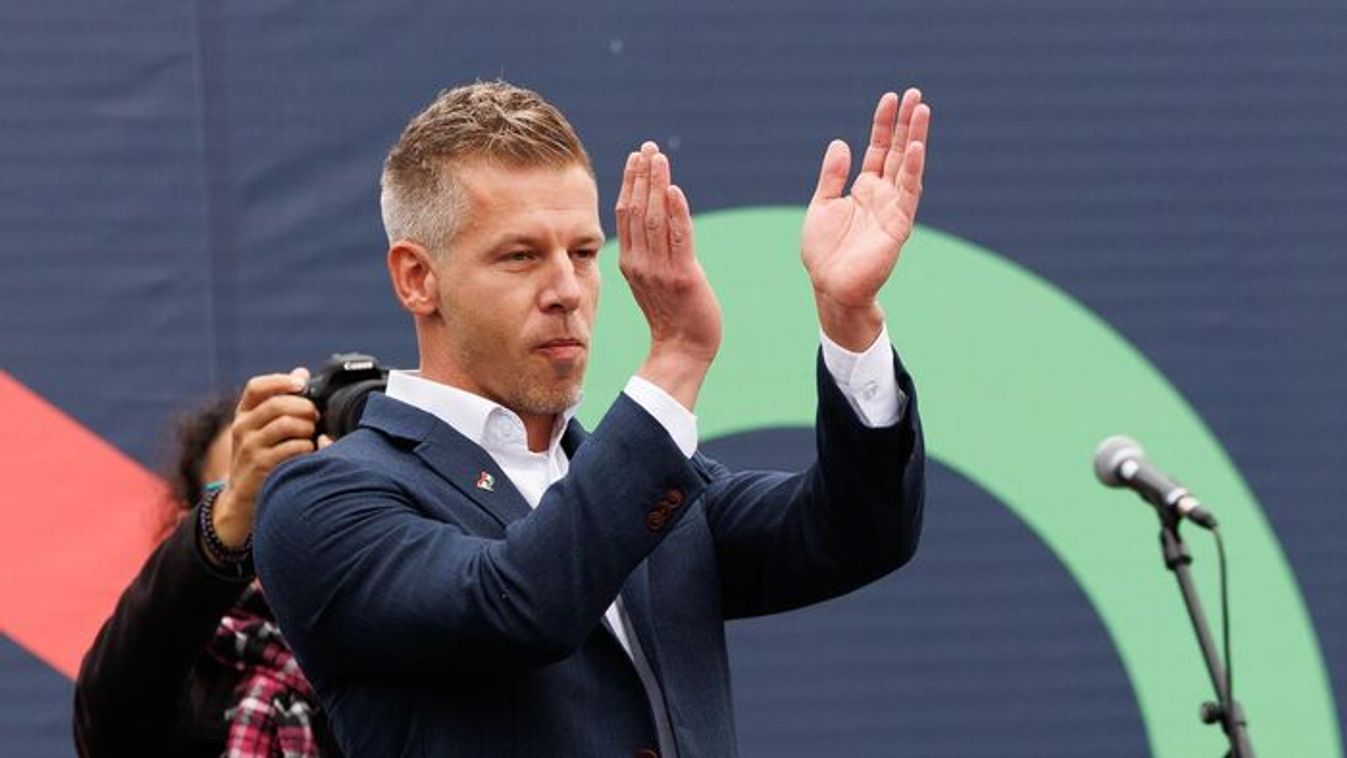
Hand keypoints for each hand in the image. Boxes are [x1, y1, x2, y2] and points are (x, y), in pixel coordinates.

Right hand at [212, 368, 319, 547]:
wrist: (242, 499)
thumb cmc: (262, 457)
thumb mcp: (265, 428)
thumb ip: (282, 400)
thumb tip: (302, 372)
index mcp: (244, 414)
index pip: (256, 387)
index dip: (280, 381)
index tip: (301, 384)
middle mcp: (242, 428)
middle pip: (278, 404)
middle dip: (304, 408)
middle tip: (315, 418)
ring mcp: (249, 448)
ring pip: (286, 424)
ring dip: (307, 428)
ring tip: (311, 436)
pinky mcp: (260, 467)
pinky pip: (292, 448)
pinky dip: (307, 447)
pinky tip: (309, 452)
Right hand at [615, 141, 722, 410]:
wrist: (683, 350)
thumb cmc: (673, 316)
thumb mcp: (653, 280)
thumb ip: (650, 253)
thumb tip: (655, 221)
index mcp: (630, 262)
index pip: (626, 214)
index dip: (630, 183)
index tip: (637, 157)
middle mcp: (640, 264)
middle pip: (637, 211)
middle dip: (642, 175)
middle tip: (648, 147)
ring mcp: (659, 271)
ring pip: (654, 219)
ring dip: (657, 185)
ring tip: (659, 158)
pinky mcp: (682, 278)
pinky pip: (678, 240)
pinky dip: (676, 214)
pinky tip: (674, 191)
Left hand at [802, 89, 930, 349]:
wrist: (830, 287)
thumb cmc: (824, 253)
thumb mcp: (822, 205)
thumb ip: (833, 176)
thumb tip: (841, 143)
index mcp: (864, 189)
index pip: (878, 149)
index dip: (884, 124)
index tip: (890, 98)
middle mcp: (882, 195)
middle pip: (899, 152)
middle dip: (906, 123)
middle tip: (916, 94)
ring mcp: (893, 209)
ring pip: (909, 166)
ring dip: (916, 138)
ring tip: (923, 110)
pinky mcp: (898, 225)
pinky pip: (908, 192)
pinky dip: (914, 169)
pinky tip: (917, 147)